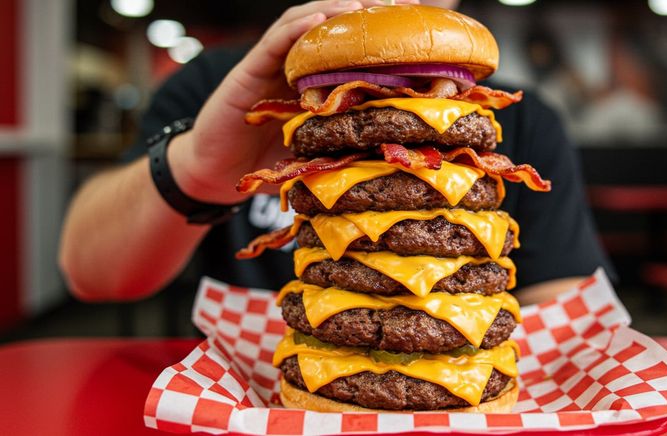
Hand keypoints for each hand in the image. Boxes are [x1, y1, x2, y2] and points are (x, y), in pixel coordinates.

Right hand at [169, 0, 419, 203]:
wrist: (215, 171)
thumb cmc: (267, 162)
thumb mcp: (317, 151)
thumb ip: (344, 144)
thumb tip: (391, 154)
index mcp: (317, 82)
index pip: (352, 49)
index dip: (380, 36)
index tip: (413, 27)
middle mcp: (297, 65)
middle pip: (333, 27)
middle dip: (366, 12)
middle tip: (399, 7)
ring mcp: (273, 64)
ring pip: (305, 23)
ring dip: (334, 11)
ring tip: (363, 6)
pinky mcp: (250, 69)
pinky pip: (274, 42)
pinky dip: (296, 27)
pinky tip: (318, 19)